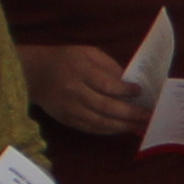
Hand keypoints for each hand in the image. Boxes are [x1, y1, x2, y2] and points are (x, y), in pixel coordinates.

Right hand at [20, 37, 148, 138]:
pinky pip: (91, 129)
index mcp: (79, 71)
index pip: (106, 85)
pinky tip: (122, 128)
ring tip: (140, 125)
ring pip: (99, 122)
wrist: (34, 73)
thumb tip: (130, 84)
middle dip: (130, 114)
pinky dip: (108, 130)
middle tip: (149, 115)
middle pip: (106, 107)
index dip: (125, 91)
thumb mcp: (87, 53)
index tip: (140, 92)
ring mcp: (69, 109)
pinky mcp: (66, 120)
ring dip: (122, 126)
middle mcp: (73, 92)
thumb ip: (108, 66)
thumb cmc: (65, 60)